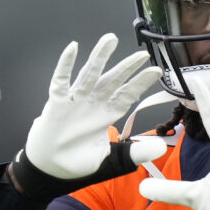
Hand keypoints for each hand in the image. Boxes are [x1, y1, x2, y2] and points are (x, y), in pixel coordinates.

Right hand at [10, 33, 166, 199]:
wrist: (50, 169)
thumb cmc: (78, 162)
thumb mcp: (111, 160)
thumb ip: (134, 153)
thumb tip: (159, 149)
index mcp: (107, 114)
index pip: (127, 94)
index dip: (141, 83)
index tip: (156, 71)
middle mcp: (93, 103)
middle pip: (112, 80)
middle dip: (127, 67)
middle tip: (142, 54)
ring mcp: (75, 101)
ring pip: (90, 74)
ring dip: (99, 57)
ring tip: (110, 39)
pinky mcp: (57, 103)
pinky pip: (61, 80)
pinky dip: (65, 64)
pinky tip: (72, 48)